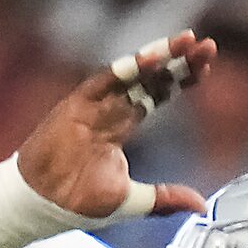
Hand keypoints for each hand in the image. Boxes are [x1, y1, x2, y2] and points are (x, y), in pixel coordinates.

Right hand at [14, 33, 215, 220]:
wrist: (41, 205)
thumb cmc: (77, 202)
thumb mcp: (133, 201)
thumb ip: (166, 198)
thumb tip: (200, 206)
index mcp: (122, 124)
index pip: (157, 94)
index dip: (180, 79)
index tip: (205, 65)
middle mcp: (110, 109)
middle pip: (150, 77)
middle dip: (178, 60)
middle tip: (206, 44)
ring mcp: (94, 105)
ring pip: (132, 72)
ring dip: (160, 55)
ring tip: (187, 41)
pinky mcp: (77, 105)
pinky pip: (105, 80)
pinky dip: (128, 67)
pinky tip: (153, 57)